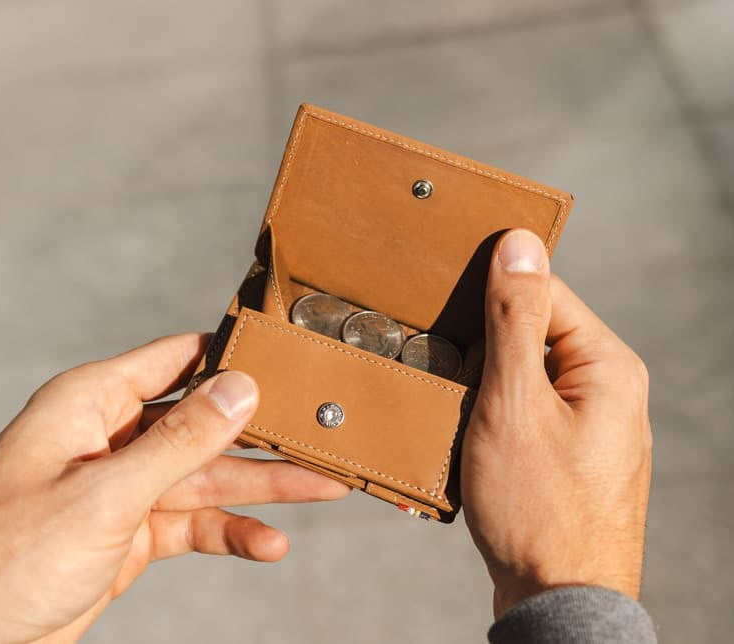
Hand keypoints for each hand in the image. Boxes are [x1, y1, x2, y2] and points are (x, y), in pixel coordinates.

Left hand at [0, 334, 348, 642]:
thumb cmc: (1, 561)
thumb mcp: (105, 494)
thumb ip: (180, 441)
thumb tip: (239, 388)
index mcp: (93, 403)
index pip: (177, 359)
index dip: (232, 356)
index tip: (289, 358)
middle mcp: (113, 437)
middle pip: (204, 424)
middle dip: (262, 435)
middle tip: (321, 436)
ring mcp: (123, 488)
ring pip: (207, 477)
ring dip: (262, 489)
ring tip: (323, 489)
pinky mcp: (130, 533)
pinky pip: (193, 524)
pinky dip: (230, 534)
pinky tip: (267, 544)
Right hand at [460, 229, 651, 617]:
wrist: (556, 599)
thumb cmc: (536, 505)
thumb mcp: (513, 401)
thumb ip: (515, 319)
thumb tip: (519, 244)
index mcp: (608, 365)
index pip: (546, 291)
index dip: (493, 292)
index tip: (448, 302)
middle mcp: (610, 390)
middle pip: (535, 333)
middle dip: (486, 347)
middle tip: (453, 375)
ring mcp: (593, 425)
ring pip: (525, 375)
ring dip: (487, 384)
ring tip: (464, 414)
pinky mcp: (572, 454)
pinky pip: (528, 411)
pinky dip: (496, 414)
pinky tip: (476, 437)